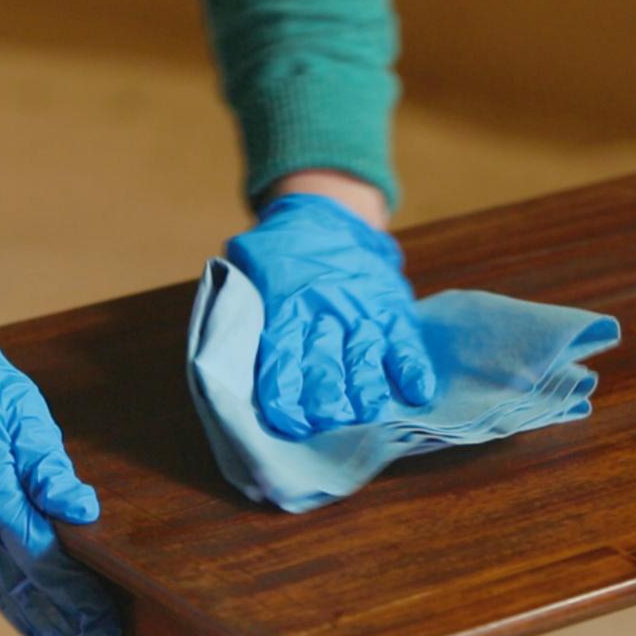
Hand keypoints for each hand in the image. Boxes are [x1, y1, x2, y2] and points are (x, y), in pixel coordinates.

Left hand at [225, 192, 435, 438]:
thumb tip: (219, 346)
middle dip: (327, 395)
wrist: (328, 214)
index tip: (287, 420)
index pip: (282, 352)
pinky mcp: (392, 309)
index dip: (285, 389)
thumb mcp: (248, 265)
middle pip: (326, 359)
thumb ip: (238, 302)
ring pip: (365, 354)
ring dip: (368, 388)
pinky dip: (412, 366)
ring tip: (368, 414)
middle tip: (327, 421)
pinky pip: (404, 340)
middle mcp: (325, 309)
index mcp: (286, 303)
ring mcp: (362, 310)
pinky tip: (416, 392)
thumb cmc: (280, 253)